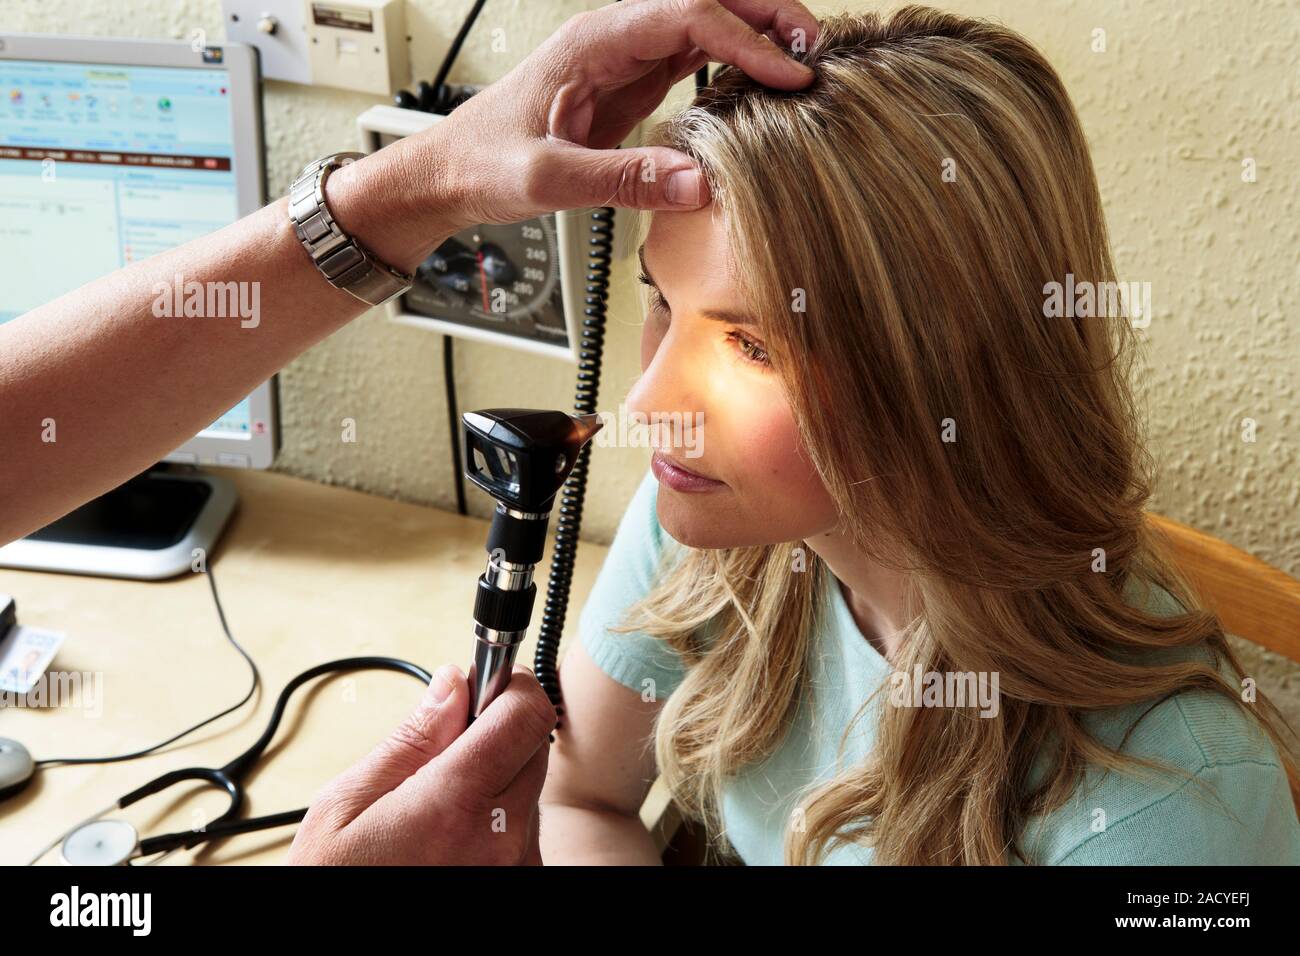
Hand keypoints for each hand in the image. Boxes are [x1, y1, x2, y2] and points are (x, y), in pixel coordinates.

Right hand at [286, 664, 554, 864]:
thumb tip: (453, 684)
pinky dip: (496, 821)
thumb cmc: (332, 882)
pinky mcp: (519, 884)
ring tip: (435, 809)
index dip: (509, 687)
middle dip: (495, 734)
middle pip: (532, 747)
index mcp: (455, 805)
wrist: (335, 946)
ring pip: (529, 790)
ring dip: (494, 782)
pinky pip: (522, 831)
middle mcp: (501, 839)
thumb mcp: (347, 803)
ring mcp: (515, 868)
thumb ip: (412, 739)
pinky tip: (449, 838)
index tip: (485, 683)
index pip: (527, 715)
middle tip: (443, 751)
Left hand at [440, 0, 819, 226]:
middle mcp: (613, 38)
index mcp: (592, 42)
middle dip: (765, 14)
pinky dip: (735, 63)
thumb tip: (699, 184)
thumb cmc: (484, 164)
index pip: (686, 14)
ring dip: (756, 34)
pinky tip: (762, 85)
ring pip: (705, 24)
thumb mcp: (548, 181)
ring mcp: (625, 58)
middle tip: (814, 50)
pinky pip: (694, 57)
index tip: (787, 75)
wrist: (452, 173)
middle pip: (705, 0)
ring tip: (803, 63)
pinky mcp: (631, 84)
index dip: (745, 38)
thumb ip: (621, 181)